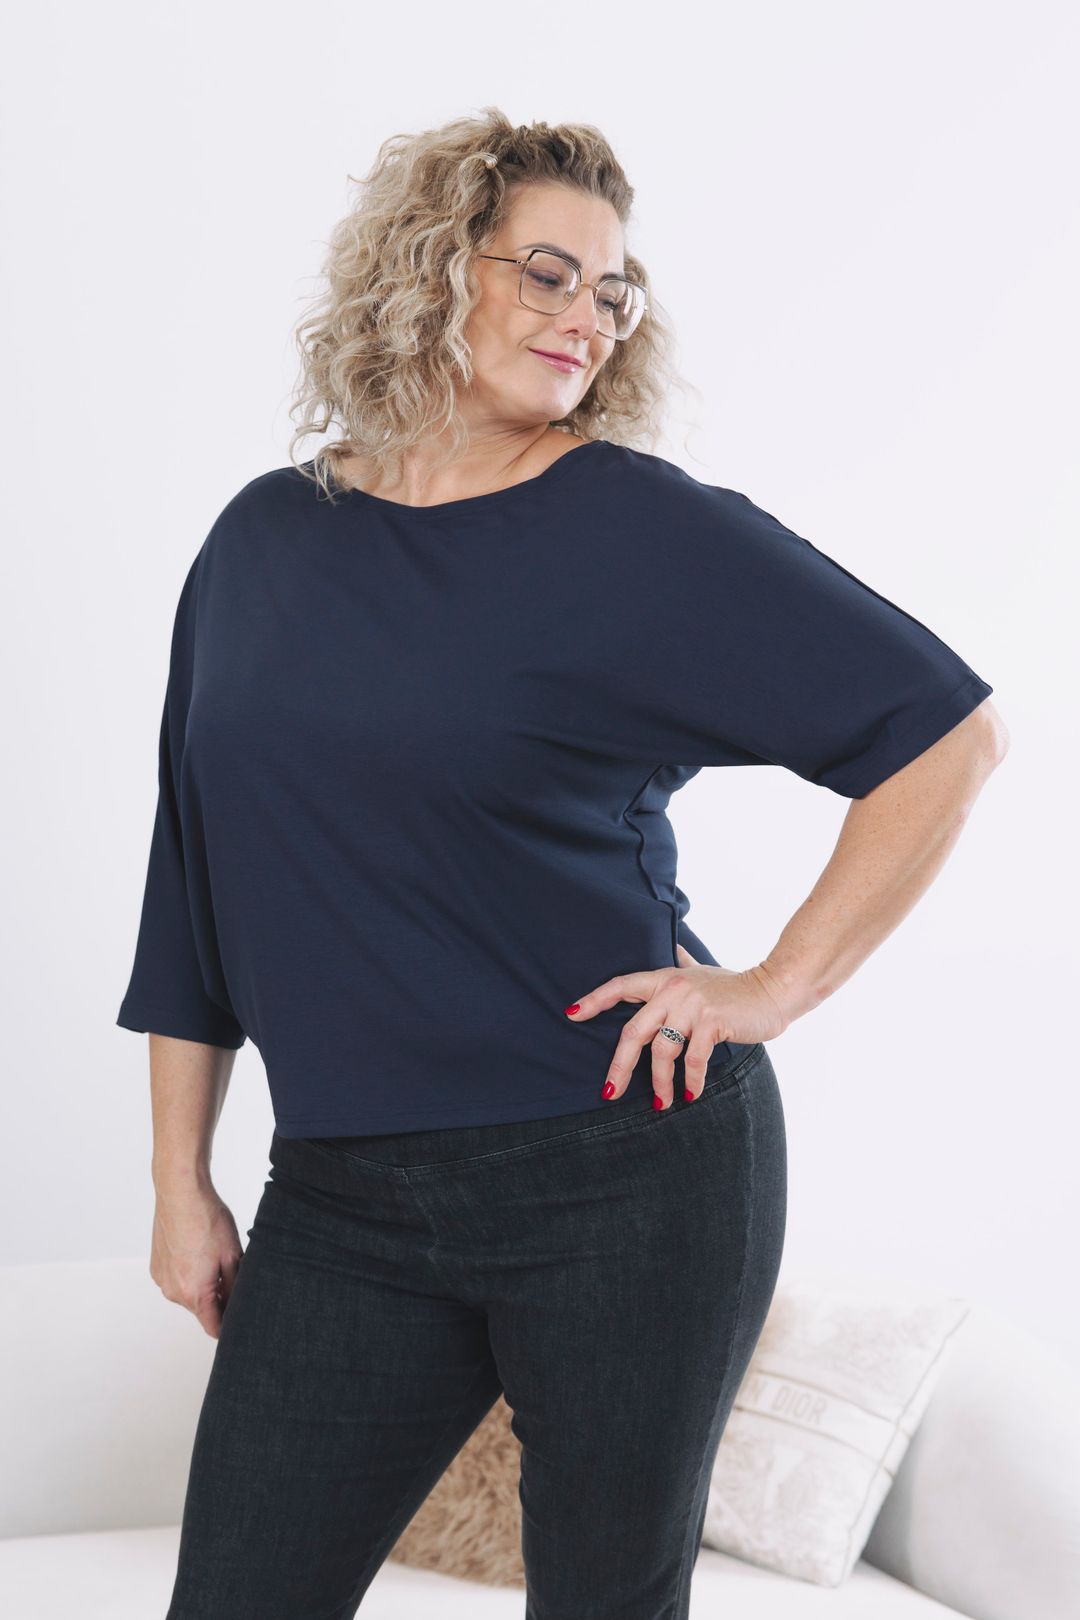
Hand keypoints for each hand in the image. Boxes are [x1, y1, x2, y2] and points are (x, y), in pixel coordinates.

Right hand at [150, 1184, 244, 1338]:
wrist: (181, 1193)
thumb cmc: (208, 1220)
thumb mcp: (233, 1256)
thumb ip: (235, 1287)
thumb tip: (237, 1304)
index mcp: (194, 1294)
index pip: (213, 1327)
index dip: (229, 1325)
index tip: (239, 1318)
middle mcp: (173, 1292)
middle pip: (201, 1310)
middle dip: (218, 1299)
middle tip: (231, 1273)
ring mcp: (161, 1279)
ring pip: (188, 1293)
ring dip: (202, 1284)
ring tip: (213, 1257)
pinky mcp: (155, 1266)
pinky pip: (175, 1279)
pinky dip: (188, 1272)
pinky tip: (197, 1251)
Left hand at [565, 944, 793, 1108]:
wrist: (774, 989)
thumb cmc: (736, 986)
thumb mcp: (703, 971)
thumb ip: (684, 961)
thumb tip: (674, 946)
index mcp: (665, 978)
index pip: (620, 985)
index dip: (594, 1000)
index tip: (571, 1015)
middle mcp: (673, 989)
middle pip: (633, 1031)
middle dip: (620, 1066)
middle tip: (611, 1093)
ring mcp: (692, 1005)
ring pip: (663, 1051)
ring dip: (660, 1082)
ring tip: (661, 1103)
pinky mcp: (712, 1022)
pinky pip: (693, 1059)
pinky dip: (690, 1081)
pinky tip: (689, 1094)